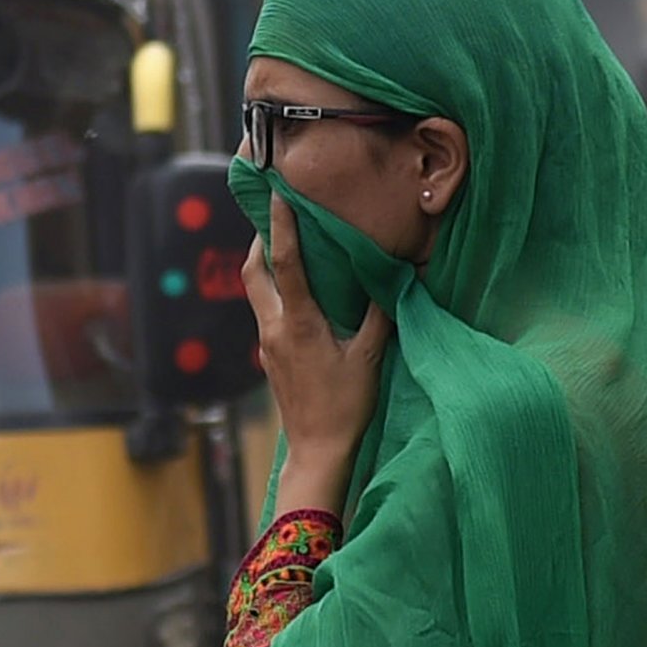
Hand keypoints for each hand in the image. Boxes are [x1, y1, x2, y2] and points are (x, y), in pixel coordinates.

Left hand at [245, 195, 389, 517]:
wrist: (317, 451)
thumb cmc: (346, 407)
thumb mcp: (370, 358)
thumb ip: (379, 315)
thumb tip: (393, 277)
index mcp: (299, 324)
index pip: (285, 263)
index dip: (281, 226)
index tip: (278, 195)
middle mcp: (275, 329)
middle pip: (254, 272)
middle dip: (260, 239)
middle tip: (274, 212)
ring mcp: (268, 344)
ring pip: (256, 291)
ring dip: (265, 263)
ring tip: (283, 240)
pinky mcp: (270, 357)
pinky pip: (266, 310)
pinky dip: (274, 288)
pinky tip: (294, 285)